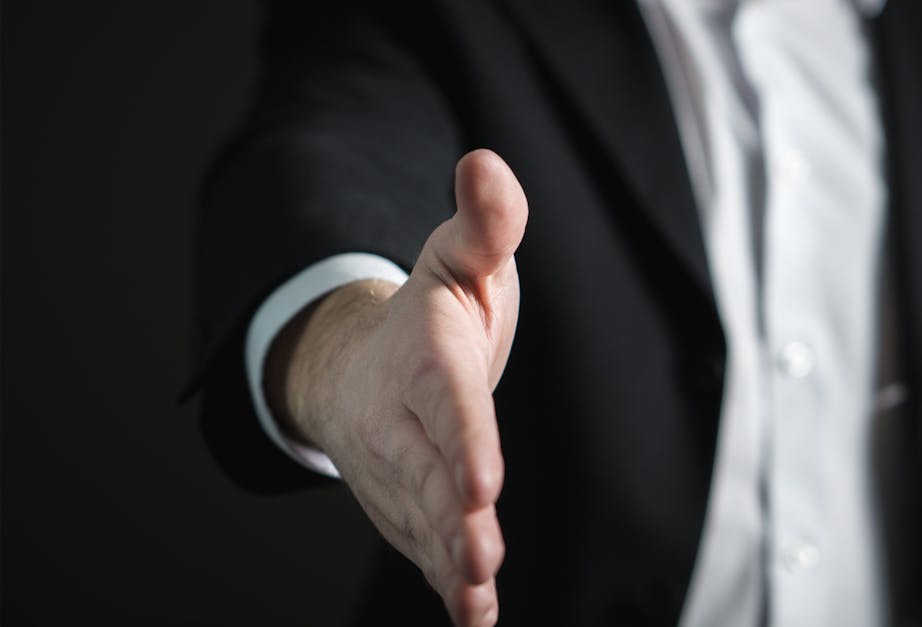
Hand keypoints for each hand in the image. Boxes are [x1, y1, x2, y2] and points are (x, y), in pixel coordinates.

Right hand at [266, 149, 526, 626]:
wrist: (362, 362)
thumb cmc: (431, 310)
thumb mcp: (460, 256)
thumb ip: (485, 222)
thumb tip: (487, 163)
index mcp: (425, 357)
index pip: (447, 402)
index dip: (464, 441)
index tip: (483, 483)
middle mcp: (403, 419)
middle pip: (428, 473)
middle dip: (451, 519)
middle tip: (480, 556)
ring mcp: (399, 468)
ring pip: (422, 520)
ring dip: (448, 561)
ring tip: (474, 596)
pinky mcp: (405, 503)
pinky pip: (421, 544)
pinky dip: (445, 580)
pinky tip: (473, 615)